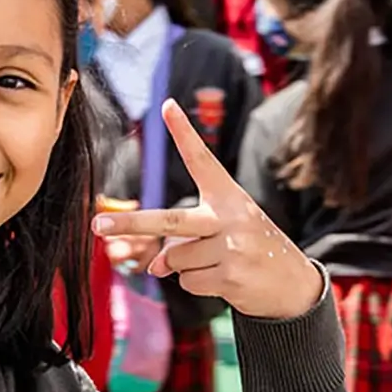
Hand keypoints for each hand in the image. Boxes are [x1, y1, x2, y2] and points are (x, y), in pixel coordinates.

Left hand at [91, 100, 322, 319]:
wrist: (293, 285)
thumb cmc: (253, 250)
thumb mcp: (226, 233)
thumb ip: (187, 241)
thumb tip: (156, 267)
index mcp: (230, 196)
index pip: (202, 160)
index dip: (184, 133)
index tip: (167, 106)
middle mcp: (231, 217)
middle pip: (170, 220)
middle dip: (131, 223)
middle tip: (98, 225)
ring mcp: (232, 247)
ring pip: (176, 258)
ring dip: (184, 267)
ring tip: (218, 264)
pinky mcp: (231, 276)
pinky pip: (188, 282)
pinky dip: (196, 284)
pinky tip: (223, 279)